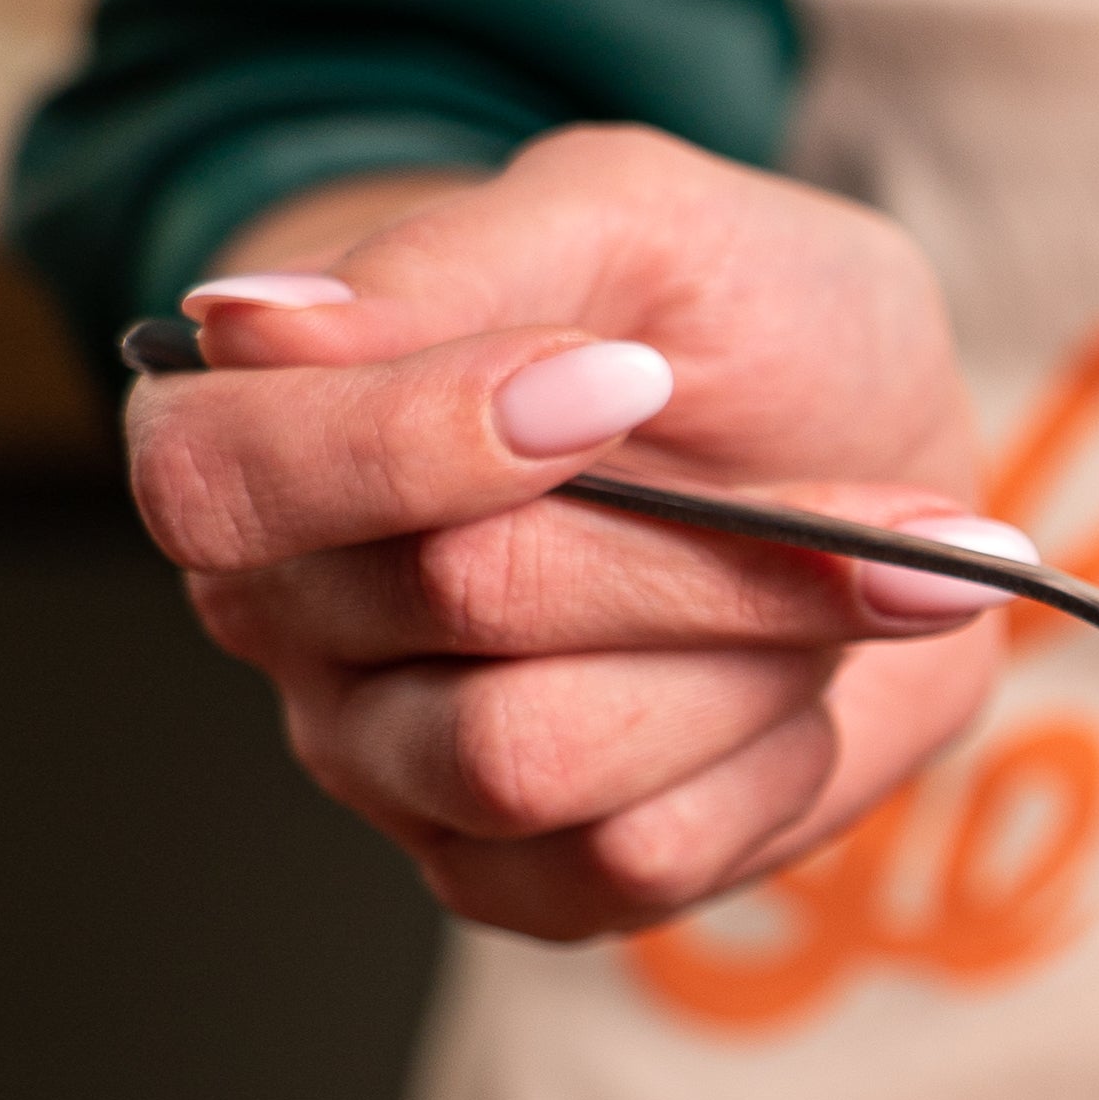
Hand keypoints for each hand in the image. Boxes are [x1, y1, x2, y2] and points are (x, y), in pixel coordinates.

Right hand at [128, 126, 1021, 939]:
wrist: (872, 455)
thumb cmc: (728, 321)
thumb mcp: (635, 221)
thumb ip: (455, 262)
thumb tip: (253, 325)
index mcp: (255, 429)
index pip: (225, 478)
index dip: (416, 441)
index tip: (628, 381)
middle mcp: (289, 615)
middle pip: (454, 605)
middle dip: (696, 548)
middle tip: (868, 503)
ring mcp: (392, 766)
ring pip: (533, 761)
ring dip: (743, 660)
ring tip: (835, 588)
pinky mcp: (512, 879)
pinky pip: (626, 862)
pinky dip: (762, 768)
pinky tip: (793, 685)